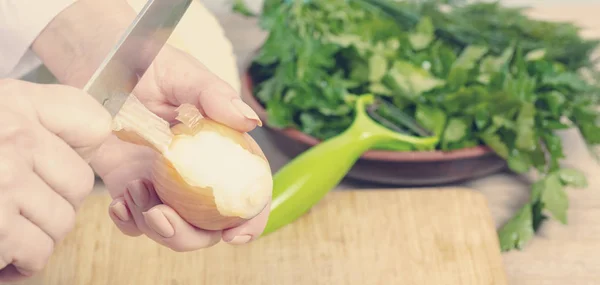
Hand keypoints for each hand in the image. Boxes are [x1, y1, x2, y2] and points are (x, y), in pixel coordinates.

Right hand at [0, 79, 111, 281]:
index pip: (94, 125)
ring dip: (37, 234)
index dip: (76, 151)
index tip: (55, 167)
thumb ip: (49, 113)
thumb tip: (102, 132)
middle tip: (17, 205)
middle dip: (54, 202)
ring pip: (61, 224)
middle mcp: (14, 141)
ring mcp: (4, 185)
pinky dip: (19, 261)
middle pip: (78, 186)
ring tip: (5, 227)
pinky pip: (35, 254)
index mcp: (14, 106)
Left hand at [89, 45, 270, 250]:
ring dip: (154, 226)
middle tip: (161, 217)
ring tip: (133, 190)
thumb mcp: (183, 73)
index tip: (236, 236)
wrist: (101, 66)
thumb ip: (215, 95)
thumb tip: (252, 122)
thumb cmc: (148, 63)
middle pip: (210, 225)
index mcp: (223, 149)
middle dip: (189, 235)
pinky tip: (118, 201)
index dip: (252, 219)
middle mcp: (198, 174)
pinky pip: (135, 223)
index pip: (250, 191)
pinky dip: (128, 223)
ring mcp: (165, 185)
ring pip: (173, 230)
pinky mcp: (131, 188)